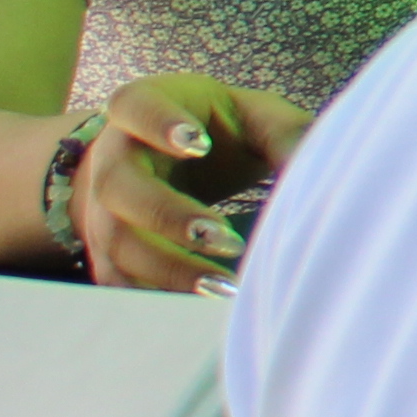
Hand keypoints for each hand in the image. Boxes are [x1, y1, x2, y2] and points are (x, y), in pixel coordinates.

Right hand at [72, 75, 304, 295]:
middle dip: (169, 216)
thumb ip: (284, 134)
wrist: (161, 162)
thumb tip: (316, 165)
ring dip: (168, 269)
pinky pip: (118, 279)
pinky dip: (155, 297)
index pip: (135, 106)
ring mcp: (99, 208)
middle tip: (226, 240)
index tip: (197, 144)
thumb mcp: (253, 117)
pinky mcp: (106, 251)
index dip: (158, 124)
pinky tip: (197, 310)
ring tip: (224, 288)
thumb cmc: (217, 132)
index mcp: (141, 106)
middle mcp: (110, 158)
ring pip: (116, 242)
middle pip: (120, 187)